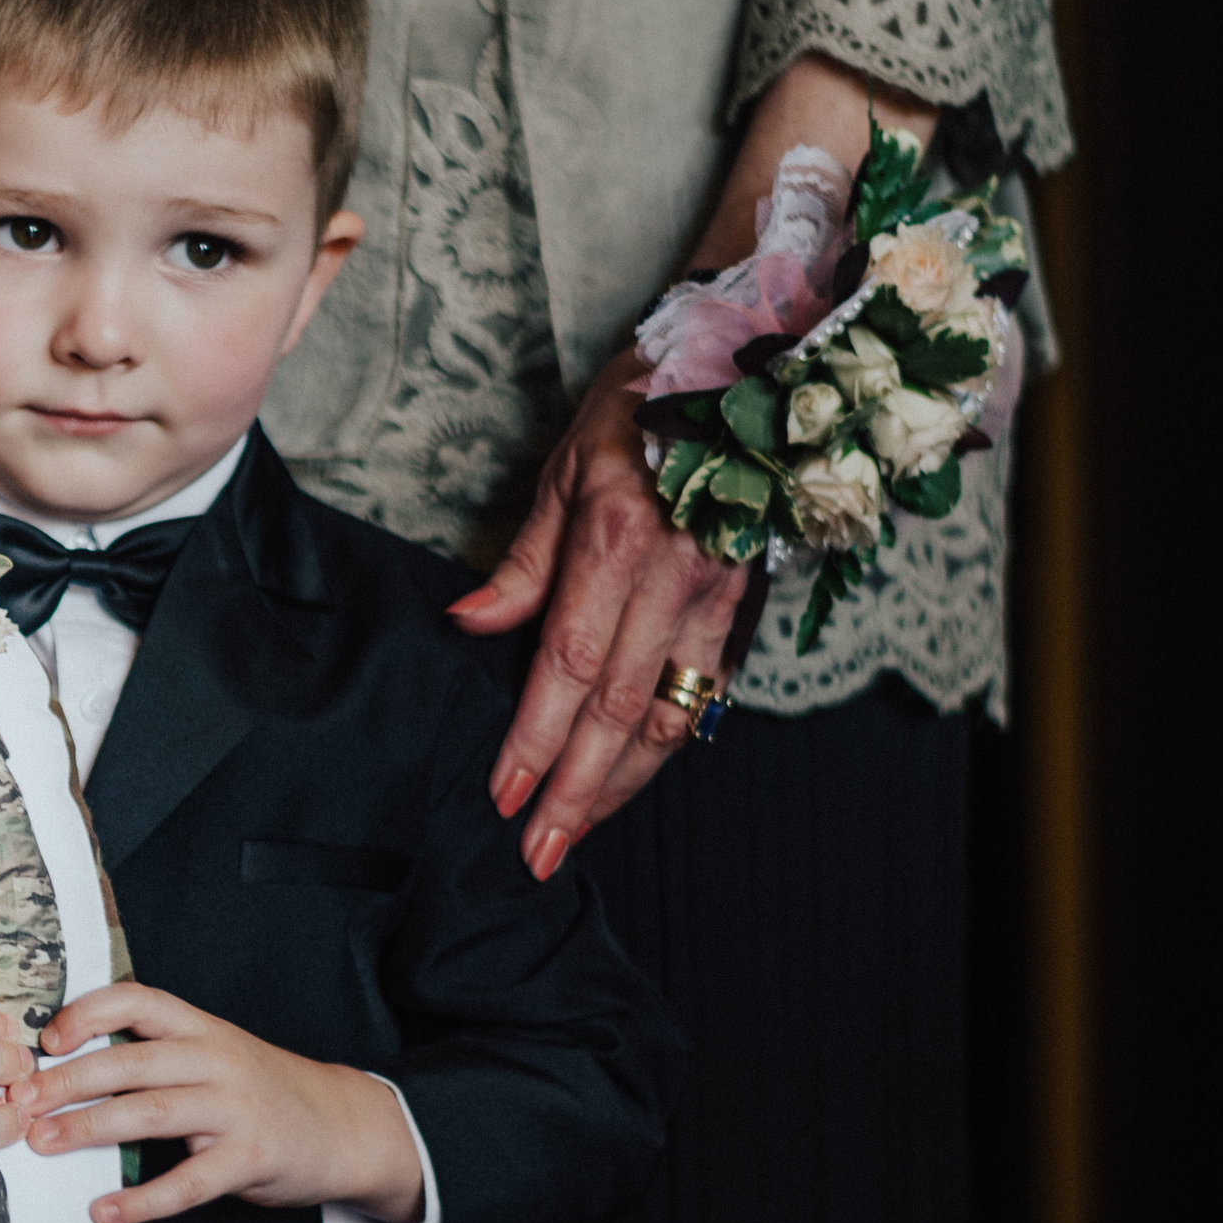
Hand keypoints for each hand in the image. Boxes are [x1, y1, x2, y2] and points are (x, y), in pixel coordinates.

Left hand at [8, 983, 421, 1222]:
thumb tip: (66, 1071)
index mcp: (202, 1028)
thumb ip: (158, 1057)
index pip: (137, 999)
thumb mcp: (215, 1055)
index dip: (87, 1013)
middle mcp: (216, 1059)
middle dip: (66, 1081)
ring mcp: (236, 1108)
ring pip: (150, 1112)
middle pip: (130, 1061)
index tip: (44, 1040)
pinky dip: (142, 1199)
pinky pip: (187, 1182)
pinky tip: (105, 1211)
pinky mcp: (251, 1158)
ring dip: (88, 1128)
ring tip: (43, 1143)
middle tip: (19, 1102)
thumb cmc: (263, 1092)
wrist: (345, 1127)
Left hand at [448, 351, 745, 877]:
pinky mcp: (745, 607)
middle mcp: (678, 580)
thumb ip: (522, 558)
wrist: (754, 367)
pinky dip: (665, 747)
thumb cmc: (646, 406)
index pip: (570, 664)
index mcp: (622, 541)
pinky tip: (630, 781)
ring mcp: (721, 599)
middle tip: (536, 855)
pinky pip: (704, 694)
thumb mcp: (567, 464)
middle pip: (620, 710)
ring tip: (576, 837)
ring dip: (620, 786)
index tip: (505, 795)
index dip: (537, 738)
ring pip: (671, 716)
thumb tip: (468, 624)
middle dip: (576, 792)